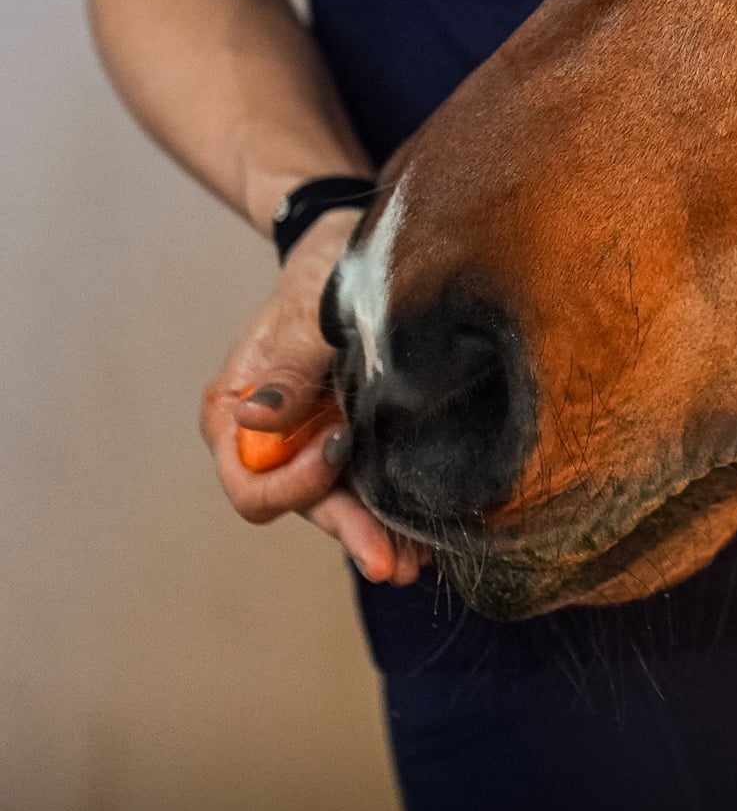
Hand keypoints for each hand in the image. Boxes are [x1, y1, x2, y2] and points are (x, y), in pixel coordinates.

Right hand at [201, 208, 430, 585]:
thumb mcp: (306, 308)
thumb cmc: (323, 270)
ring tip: (416, 562)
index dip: (293, 481)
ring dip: (378, 533)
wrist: (361, 248)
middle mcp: (272, 440)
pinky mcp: (359, 438)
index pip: (250, 480)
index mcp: (236, 412)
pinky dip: (396, 509)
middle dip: (349, 530)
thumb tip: (259, 418)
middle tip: (389, 561)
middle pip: (302, 502)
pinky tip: (426, 535)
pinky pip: (372, 484)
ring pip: (342, 503)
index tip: (340, 450)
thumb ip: (287, 367)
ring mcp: (315, 443)